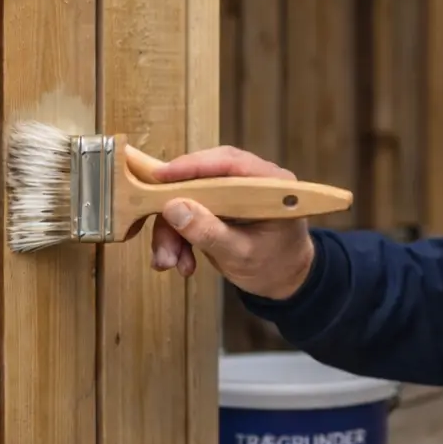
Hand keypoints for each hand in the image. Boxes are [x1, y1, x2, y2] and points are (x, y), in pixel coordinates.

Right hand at [146, 145, 315, 298]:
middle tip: (160, 236)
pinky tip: (180, 262)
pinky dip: (177, 236)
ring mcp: (233, 192)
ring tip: (168, 262)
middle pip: (201, 178)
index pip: (229, 162)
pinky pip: (188, 211)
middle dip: (175, 209)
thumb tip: (173, 207)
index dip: (193, 166)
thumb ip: (209, 232)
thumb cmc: (274, 266)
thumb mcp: (241, 254)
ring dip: (172, 230)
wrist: (283, 281)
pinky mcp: (218, 204)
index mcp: (270, 184)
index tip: (160, 177)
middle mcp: (251, 180)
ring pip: (189, 197)